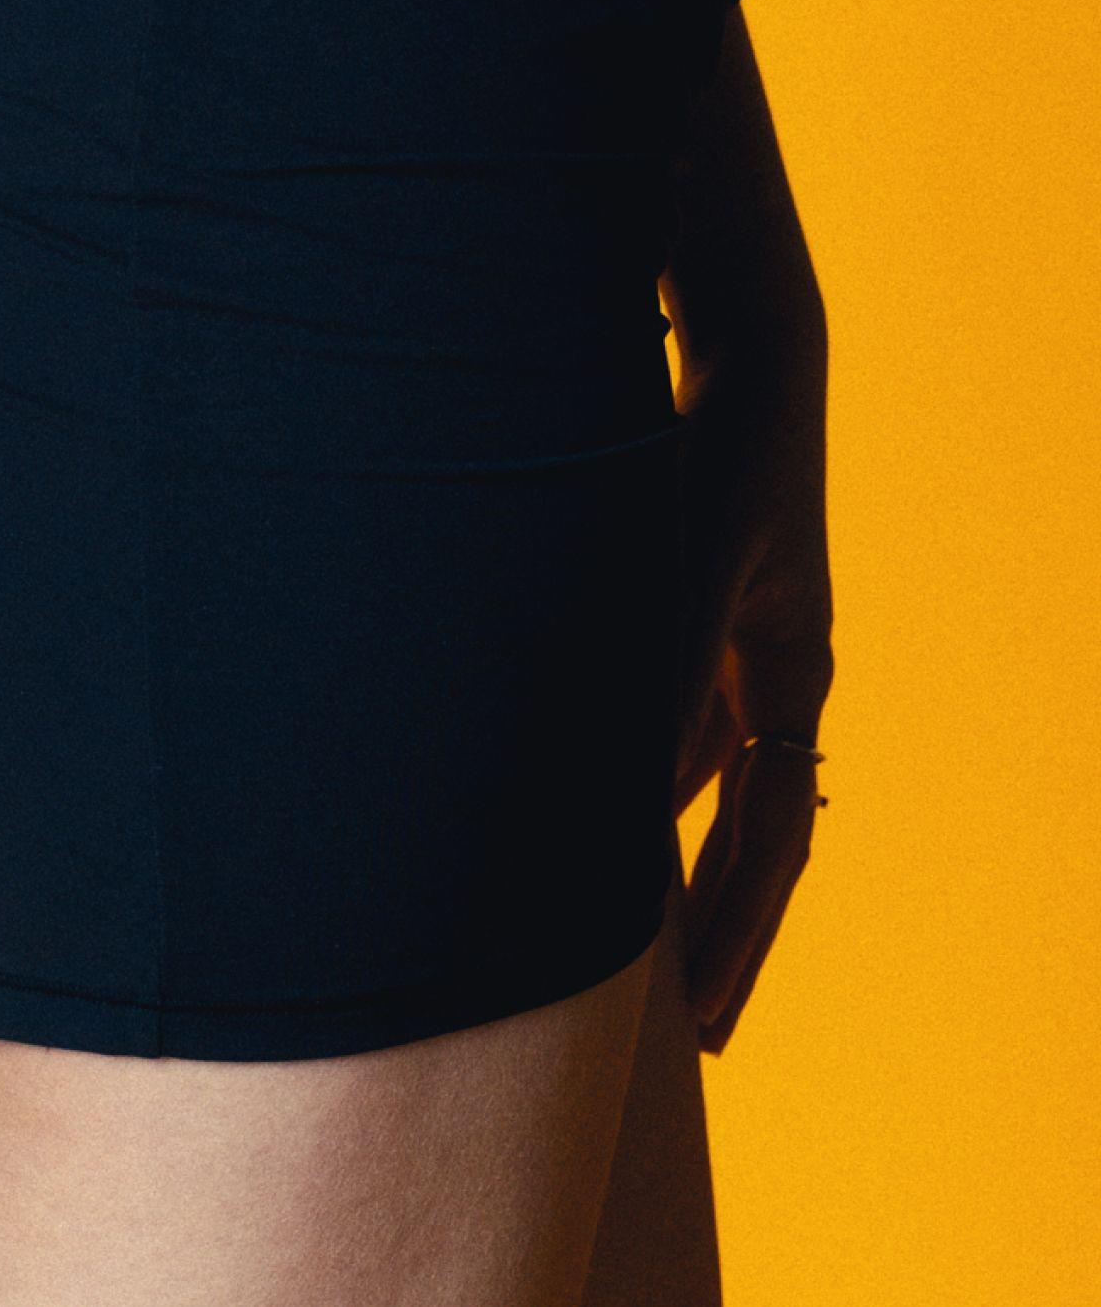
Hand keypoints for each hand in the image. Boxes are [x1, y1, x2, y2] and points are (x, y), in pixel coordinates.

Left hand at [672, 331, 832, 1054]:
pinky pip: (672, 731)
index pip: (775, 836)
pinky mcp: (689, 617)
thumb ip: (657, 680)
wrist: (737, 355)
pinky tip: (596, 834)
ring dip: (678, 866)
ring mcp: (736, 647)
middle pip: (755, 834)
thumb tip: (624, 804)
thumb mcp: (686, 566)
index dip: (740, 928)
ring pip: (713, 789)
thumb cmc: (720, 451)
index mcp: (792, 671)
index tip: (705, 1015)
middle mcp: (773, 674)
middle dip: (720, 930)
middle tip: (689, 1034)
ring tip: (639, 958)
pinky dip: (640, 788)